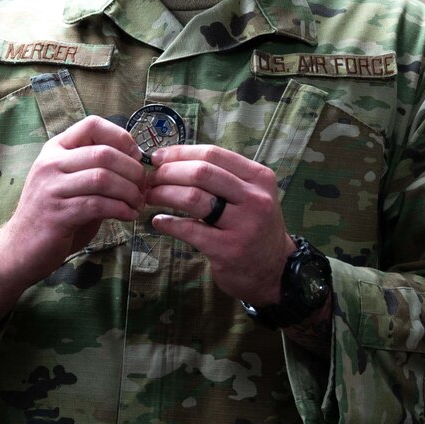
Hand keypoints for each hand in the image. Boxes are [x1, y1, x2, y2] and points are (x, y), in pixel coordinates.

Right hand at [0, 115, 145, 286]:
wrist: (19, 248)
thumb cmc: (52, 214)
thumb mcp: (71, 183)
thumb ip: (95, 170)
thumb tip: (135, 162)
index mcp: (55, 150)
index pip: (92, 125)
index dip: (121, 137)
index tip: (135, 157)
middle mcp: (50, 164)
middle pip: (103, 153)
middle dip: (132, 170)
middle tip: (143, 187)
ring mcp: (51, 188)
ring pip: (103, 178)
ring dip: (129, 191)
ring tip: (138, 203)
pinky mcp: (57, 214)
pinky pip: (98, 204)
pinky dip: (121, 210)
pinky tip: (128, 216)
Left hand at [144, 144, 293, 304]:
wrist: (274, 270)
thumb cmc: (254, 227)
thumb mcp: (251, 195)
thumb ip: (223, 177)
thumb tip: (174, 160)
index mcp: (259, 178)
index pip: (213, 154)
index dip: (180, 153)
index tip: (158, 158)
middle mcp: (255, 198)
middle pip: (201, 172)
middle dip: (168, 172)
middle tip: (150, 179)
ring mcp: (243, 225)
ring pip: (193, 198)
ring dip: (164, 194)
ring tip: (150, 197)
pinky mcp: (228, 249)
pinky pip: (189, 229)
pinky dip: (168, 223)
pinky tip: (158, 221)